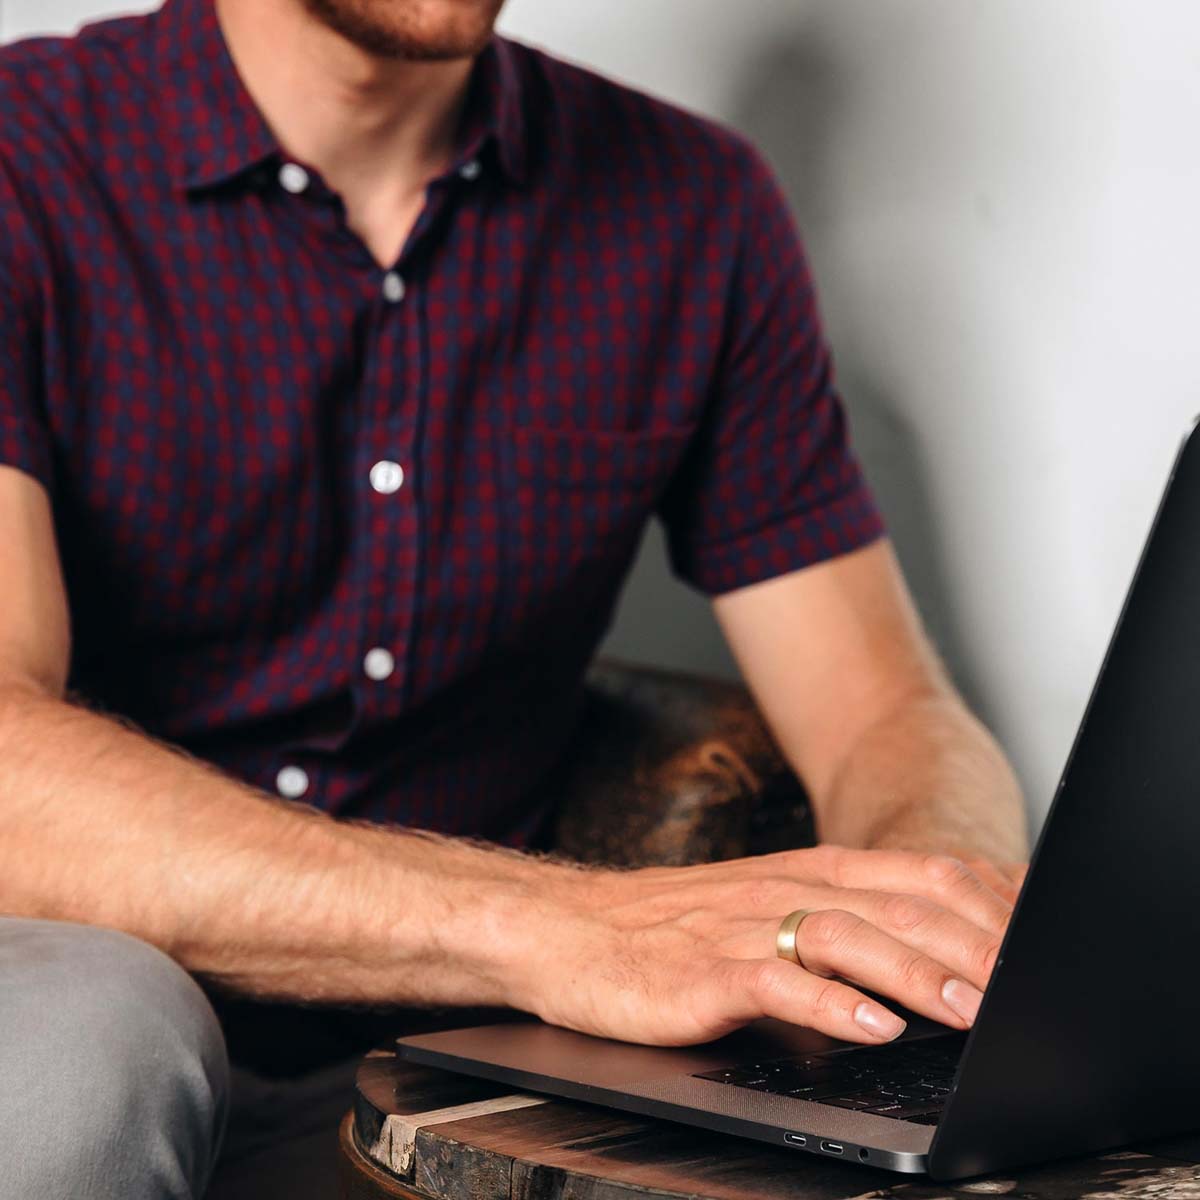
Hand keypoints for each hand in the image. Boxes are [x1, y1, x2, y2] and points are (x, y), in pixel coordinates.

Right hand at [513, 845, 1022, 1047]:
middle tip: (1029, 987)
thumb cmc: (668, 926)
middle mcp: (782, 889)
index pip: (918, 877)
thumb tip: (926, 954)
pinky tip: (872, 1027)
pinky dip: (830, 1004)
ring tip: (972, 1011)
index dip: (985, 908)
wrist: (566, 927)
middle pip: (898, 906)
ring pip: (847, 937)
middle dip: (973, 946)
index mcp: (806, 872)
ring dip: (917, 973)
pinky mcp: (702, 974)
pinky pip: (775, 983)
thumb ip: (838, 920)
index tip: (1039, 945)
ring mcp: (742, 929)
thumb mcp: (762, 907)